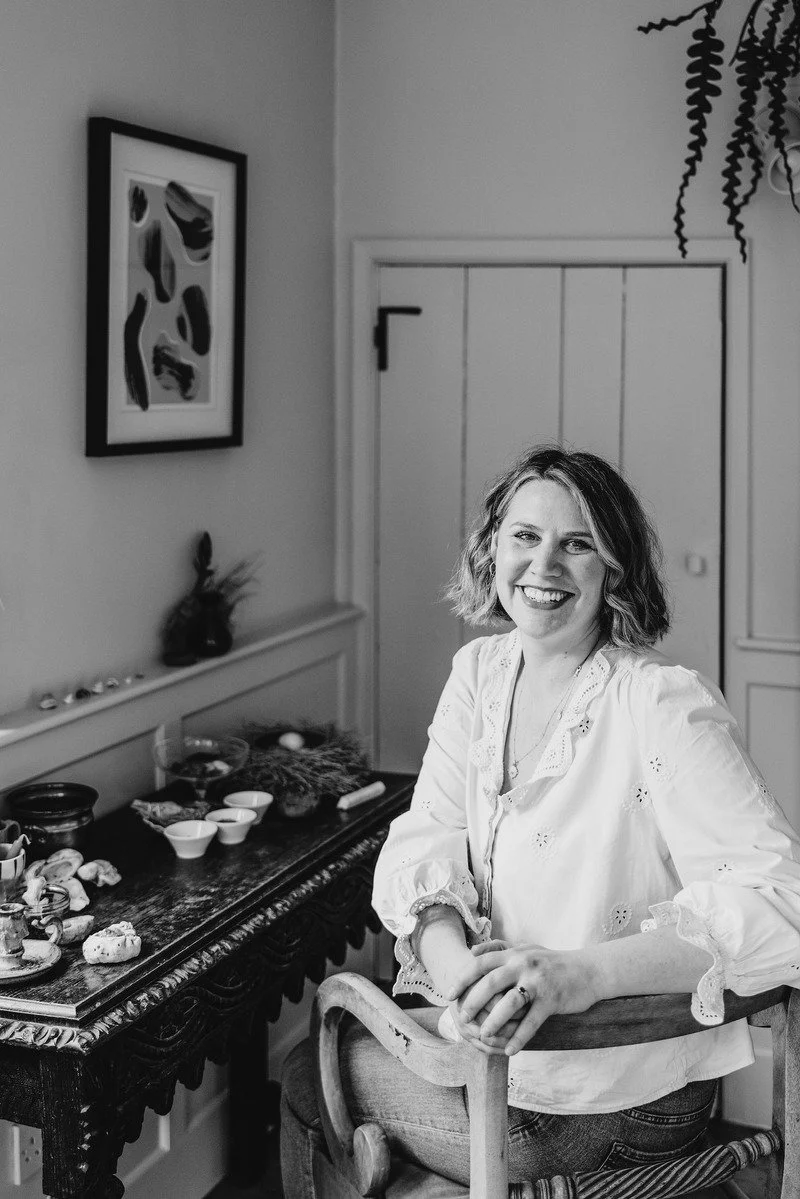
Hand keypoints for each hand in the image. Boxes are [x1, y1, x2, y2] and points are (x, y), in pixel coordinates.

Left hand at [448, 945, 601, 1054]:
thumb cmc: (552, 962)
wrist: (588, 970)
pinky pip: (532, 1022)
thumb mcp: (525, 949)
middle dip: (472, 1001)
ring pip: (510, 1002)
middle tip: (462, 1017)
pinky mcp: (552, 999)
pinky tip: (510, 1051)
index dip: (462, 978)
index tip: (448, 994)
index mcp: (514, 953)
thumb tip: (472, 952)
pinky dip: (520, 1038)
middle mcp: (523, 964)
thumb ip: (500, 949)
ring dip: (494, 1021)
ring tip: (483, 1035)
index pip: (480, 963)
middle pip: (490, 982)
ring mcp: (538, 981)